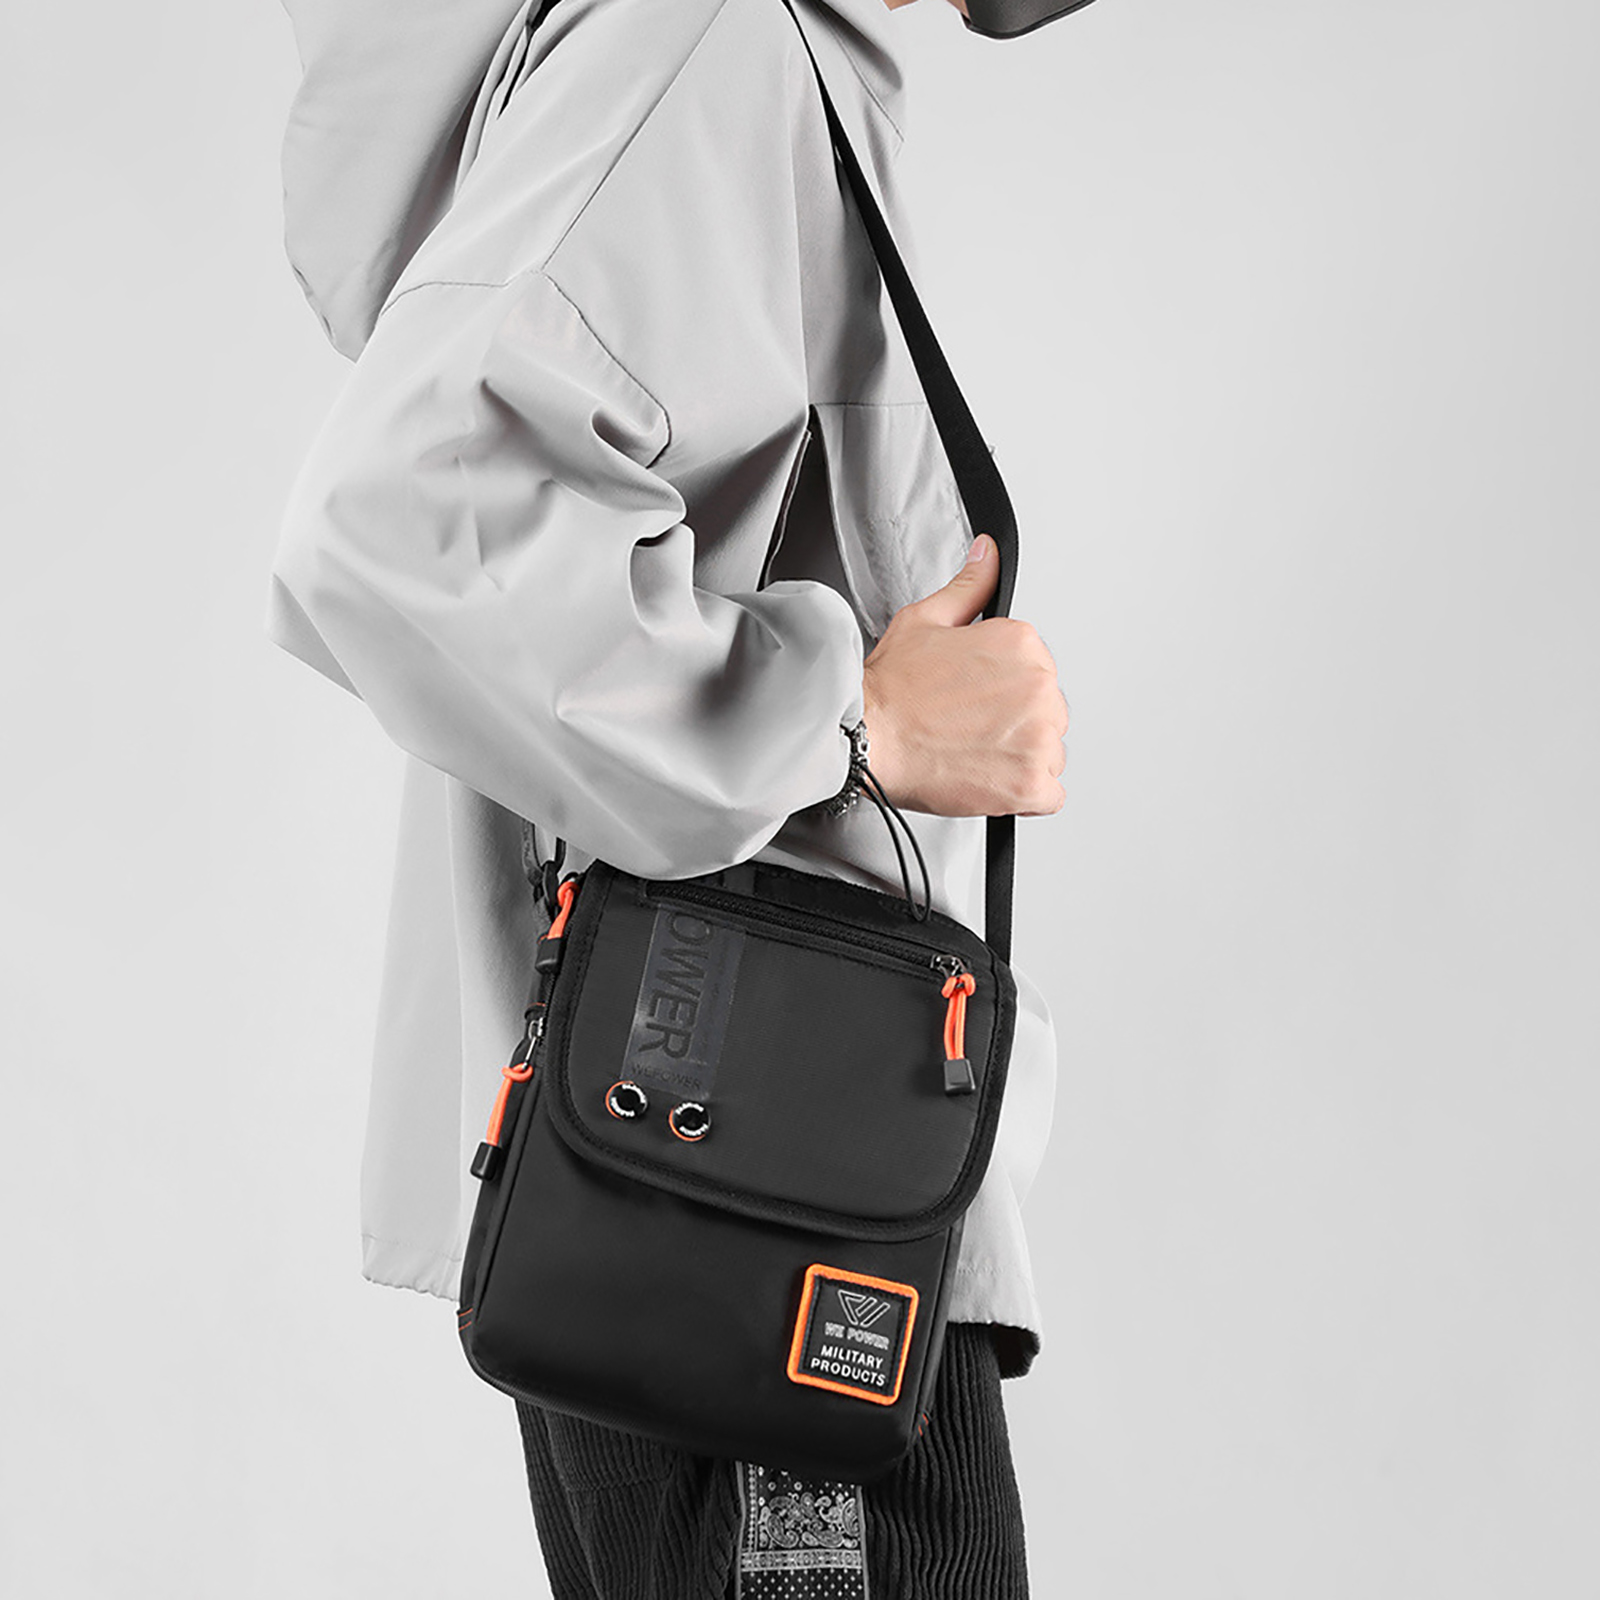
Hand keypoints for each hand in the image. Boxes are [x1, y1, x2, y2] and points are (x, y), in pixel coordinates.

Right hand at [860, 535, 1067, 817]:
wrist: (865, 738)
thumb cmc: (889, 688)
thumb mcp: (925, 620)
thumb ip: (969, 587)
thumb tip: (987, 554)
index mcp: (1022, 644)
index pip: (1035, 671)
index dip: (1001, 689)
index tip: (972, 699)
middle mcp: (1039, 687)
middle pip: (1046, 712)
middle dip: (1013, 723)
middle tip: (965, 728)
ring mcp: (1038, 738)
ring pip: (1049, 752)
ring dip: (1017, 758)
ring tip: (969, 754)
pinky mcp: (1030, 784)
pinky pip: (1049, 796)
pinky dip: (1023, 794)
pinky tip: (987, 779)